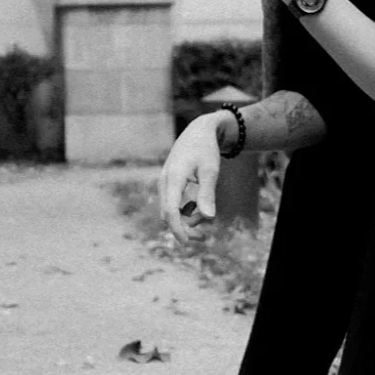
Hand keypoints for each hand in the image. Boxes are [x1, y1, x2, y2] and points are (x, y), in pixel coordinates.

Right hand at [159, 110, 230, 239]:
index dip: (178, 230)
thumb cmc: (205, 149)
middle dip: (185, 229)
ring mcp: (165, 183)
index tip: (188, 243)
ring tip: (205, 215)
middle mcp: (165, 182)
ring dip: (186, 219)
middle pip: (168, 214)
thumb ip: (207, 194)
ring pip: (170, 211)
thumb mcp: (210, 171)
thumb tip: (208, 219)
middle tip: (204, 238)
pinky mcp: (168, 184)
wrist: (198, 131)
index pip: (171, 210)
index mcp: (174, 178)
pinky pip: (172, 204)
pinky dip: (184, 210)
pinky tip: (196, 206)